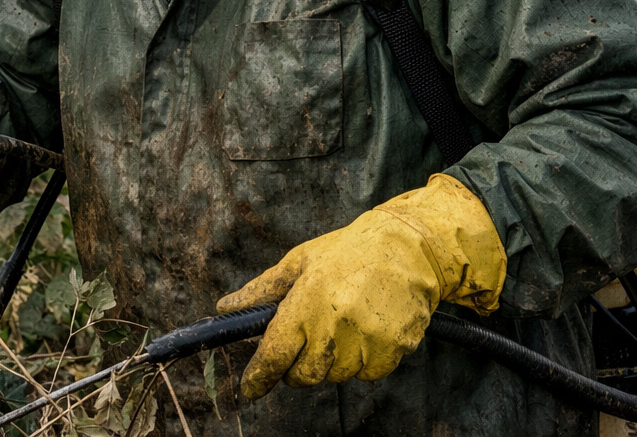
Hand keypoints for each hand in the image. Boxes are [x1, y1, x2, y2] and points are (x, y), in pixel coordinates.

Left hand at [216, 174, 504, 398]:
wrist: (409, 248)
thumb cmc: (350, 251)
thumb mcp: (300, 261)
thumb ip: (262, 290)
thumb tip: (227, 308)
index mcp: (306, 305)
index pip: (274, 356)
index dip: (258, 377)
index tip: (250, 388)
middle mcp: (334, 329)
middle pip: (303, 376)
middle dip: (296, 366)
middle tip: (306, 339)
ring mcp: (366, 343)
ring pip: (336, 375)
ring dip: (332, 360)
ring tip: (343, 322)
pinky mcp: (393, 351)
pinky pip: (367, 373)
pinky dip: (362, 360)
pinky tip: (367, 328)